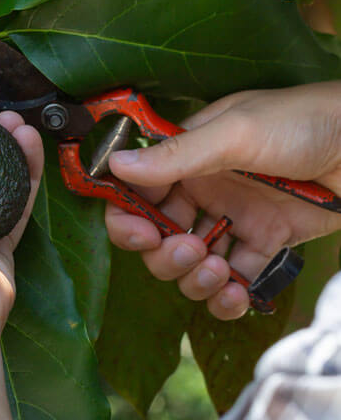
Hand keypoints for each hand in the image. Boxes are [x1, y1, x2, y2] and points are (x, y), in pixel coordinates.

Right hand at [104, 82, 340, 319]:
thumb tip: (116, 164)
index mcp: (189, 159)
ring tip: (217, 272)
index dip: (128, 218)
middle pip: (158, 239)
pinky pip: (233, 281)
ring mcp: (233, 220)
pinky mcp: (264, 245)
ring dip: (193, 279)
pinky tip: (236, 295)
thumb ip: (178, 155)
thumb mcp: (236, 131)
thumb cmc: (303, 121)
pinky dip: (227, 298)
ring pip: (190, 265)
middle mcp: (205, 192)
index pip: (139, 194)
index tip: (139, 233)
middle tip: (188, 249)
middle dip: (164, 255)